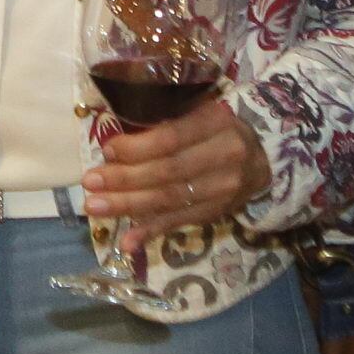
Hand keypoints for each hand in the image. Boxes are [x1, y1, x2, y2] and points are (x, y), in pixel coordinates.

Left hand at [81, 96, 264, 232]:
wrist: (264, 157)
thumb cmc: (217, 128)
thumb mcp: (199, 112)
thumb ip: (165, 124)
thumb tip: (113, 147)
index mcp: (217, 122)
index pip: (172, 139)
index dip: (137, 148)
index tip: (107, 151)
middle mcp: (225, 156)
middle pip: (167, 172)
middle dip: (124, 179)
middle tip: (90, 183)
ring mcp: (224, 188)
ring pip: (170, 200)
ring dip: (129, 206)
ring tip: (95, 207)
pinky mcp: (218, 212)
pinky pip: (180, 222)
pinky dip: (151, 231)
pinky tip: (127, 241)